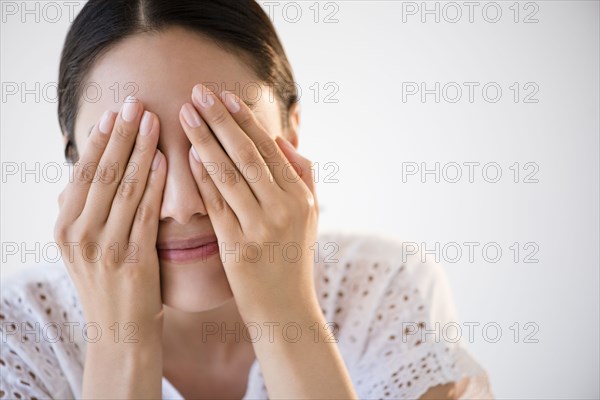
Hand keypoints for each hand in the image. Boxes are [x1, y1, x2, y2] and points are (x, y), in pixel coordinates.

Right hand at [54, 96, 166, 343]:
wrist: (119, 330)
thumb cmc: (108, 281)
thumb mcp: (84, 246)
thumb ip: (84, 210)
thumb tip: (85, 169)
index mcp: (64, 227)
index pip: (83, 173)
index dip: (99, 140)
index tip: (114, 112)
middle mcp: (78, 235)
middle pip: (102, 173)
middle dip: (120, 134)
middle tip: (135, 102)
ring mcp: (103, 248)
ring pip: (123, 187)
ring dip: (139, 150)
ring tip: (152, 120)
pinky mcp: (131, 260)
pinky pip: (144, 213)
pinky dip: (153, 184)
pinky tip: (164, 160)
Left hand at [179, 83, 319, 321]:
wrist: (286, 310)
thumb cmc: (293, 258)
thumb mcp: (310, 215)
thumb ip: (302, 174)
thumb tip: (280, 138)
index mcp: (301, 197)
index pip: (269, 149)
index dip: (245, 120)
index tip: (224, 96)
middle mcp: (283, 209)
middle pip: (247, 154)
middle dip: (220, 120)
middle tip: (198, 93)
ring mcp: (260, 228)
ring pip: (229, 175)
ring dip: (205, 141)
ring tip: (186, 115)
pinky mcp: (237, 247)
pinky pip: (216, 205)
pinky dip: (202, 178)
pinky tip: (188, 156)